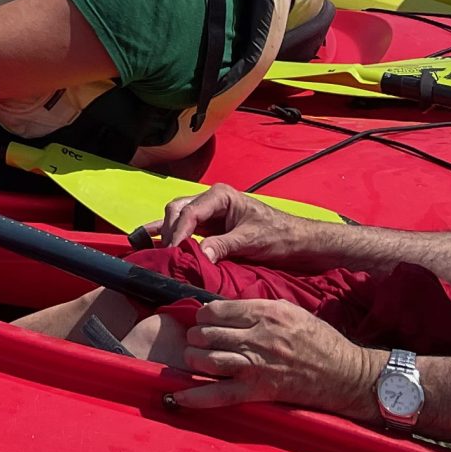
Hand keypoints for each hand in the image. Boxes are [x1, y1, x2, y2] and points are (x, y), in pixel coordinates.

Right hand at [133, 184, 329, 269]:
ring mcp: (210, 213)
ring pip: (177, 218)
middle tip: (165, 256)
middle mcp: (211, 200)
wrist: (300, 243)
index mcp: (221, 196)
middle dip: (168, 231)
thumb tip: (198, 256)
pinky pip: (185, 228)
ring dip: (166, 233)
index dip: (177, 232)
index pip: (190, 212)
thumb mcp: (251, 241)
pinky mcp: (211, 227)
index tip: (172, 252)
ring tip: (153, 250)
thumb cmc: (280, 236)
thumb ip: (222, 246)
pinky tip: (150, 239)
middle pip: (178, 211)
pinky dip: (170, 234)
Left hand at [166, 299, 378, 417]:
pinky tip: (177, 396)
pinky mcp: (259, 391)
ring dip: (194, 358)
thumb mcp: (289, 311)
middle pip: (207, 334)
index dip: (203, 315)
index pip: (216, 310)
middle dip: (196, 336)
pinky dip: (195, 397)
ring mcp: (256, 366)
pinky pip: (220, 394)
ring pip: (208, 360)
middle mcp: (257, 338)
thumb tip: (225, 308)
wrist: (345, 374)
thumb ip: (256, 308)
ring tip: (194, 357)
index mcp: (265, 314)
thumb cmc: (318, 340)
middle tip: (198, 340)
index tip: (203, 320)